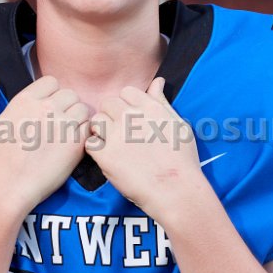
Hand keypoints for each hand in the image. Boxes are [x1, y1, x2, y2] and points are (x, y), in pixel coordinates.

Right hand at [0, 73, 90, 212]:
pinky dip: (84, 135)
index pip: (51, 82)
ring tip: (66, 135)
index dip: (50, 94)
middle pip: (69, 94)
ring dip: (77, 119)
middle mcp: (46, 108)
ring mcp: (62, 126)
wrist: (4, 192)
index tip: (45, 110)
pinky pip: (89, 129)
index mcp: (24, 100)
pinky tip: (72, 147)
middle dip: (65, 106)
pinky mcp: (74, 145)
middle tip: (56, 125)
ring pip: (82, 109)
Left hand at [85, 77, 202, 222]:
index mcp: (150, 107)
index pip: (126, 92)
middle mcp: (131, 117)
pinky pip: (90, 142)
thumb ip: (162, 102)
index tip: (131, 119)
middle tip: (120, 134)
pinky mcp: (106, 155)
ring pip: (96, 121)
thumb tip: (157, 82)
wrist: (176, 190)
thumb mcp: (179, 125)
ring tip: (112, 145)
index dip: (126, 104)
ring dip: (101, 130)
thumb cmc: (182, 160)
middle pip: (108, 103)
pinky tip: (108, 158)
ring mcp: (117, 135)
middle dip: (112, 115)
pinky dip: (96, 149)